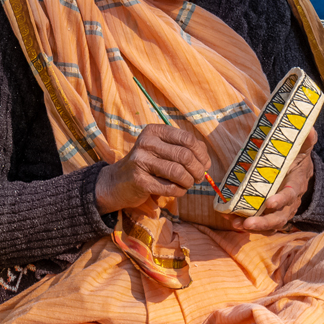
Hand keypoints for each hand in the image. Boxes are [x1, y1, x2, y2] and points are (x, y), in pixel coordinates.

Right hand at [96, 125, 211, 213]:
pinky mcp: (139, 180)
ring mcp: (141, 161)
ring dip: (188, 182)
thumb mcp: (162, 150)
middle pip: (185, 156)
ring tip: (187, 185)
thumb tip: (206, 161)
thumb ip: (184, 149)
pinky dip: (178, 191)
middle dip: (197, 170)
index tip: (204, 164)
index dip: (201, 154)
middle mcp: (146, 143)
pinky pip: (169, 188)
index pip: (188, 139)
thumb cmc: (146, 165)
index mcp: (155, 131)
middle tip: (197, 178)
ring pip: (178, 172)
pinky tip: (177, 191)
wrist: (116, 182)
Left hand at [231, 128, 315, 232]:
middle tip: (247, 223)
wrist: (298, 169)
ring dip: (254, 227)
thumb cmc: (297, 156)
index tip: (269, 203)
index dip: (281, 200)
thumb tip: (310, 130)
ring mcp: (282, 210)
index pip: (291, 194)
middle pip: (280, 217)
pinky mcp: (273, 214)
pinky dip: (249, 226)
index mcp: (297, 183)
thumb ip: (306, 139)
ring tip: (236, 224)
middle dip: (264, 222)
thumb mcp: (303, 146)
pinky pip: (263, 225)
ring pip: (271, 224)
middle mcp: (291, 201)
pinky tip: (233, 222)